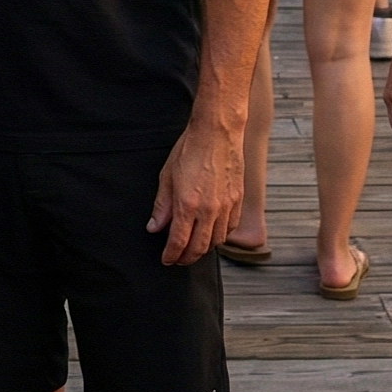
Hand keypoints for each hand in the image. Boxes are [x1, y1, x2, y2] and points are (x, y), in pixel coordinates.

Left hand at [147, 117, 243, 266]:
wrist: (217, 132)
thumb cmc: (190, 150)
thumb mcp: (167, 177)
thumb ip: (161, 206)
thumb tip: (154, 227)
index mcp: (187, 204)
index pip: (178, 241)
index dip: (171, 255)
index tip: (166, 259)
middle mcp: (209, 210)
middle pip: (199, 247)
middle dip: (186, 258)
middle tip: (178, 259)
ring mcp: (226, 206)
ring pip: (216, 240)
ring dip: (204, 249)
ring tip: (193, 247)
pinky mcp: (237, 200)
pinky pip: (230, 227)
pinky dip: (220, 235)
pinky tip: (212, 233)